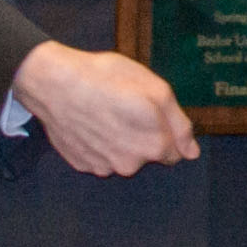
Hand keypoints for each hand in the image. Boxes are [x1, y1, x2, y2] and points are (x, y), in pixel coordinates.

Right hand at [12, 40, 199, 175]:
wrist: (54, 84)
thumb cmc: (107, 79)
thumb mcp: (155, 89)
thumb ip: (179, 123)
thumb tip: (192, 152)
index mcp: (154, 145)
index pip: (175, 152)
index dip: (166, 131)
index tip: (150, 113)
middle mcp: (130, 164)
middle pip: (147, 155)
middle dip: (143, 136)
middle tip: (125, 108)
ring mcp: (103, 167)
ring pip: (123, 158)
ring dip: (120, 141)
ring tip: (104, 113)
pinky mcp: (82, 165)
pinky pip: (99, 157)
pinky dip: (98, 144)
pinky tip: (89, 122)